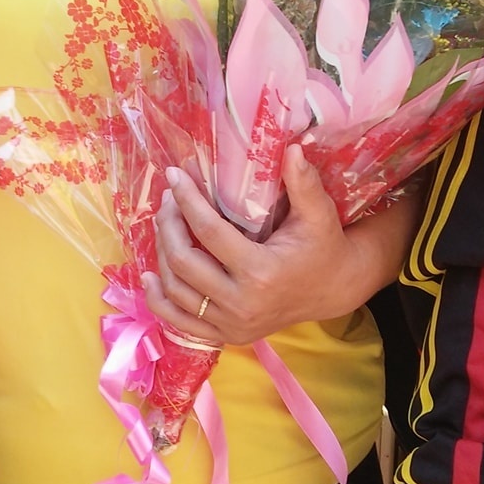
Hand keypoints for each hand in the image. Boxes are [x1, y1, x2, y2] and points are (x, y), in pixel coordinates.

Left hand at [144, 146, 360, 346]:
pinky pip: (179, 322)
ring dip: (162, 254)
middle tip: (169, 198)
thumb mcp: (318, 214)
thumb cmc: (323, 245)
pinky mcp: (226, 336)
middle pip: (183, 262)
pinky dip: (159, 299)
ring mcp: (231, 325)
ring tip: (165, 224)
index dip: (188, 200)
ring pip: (175, 290)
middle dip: (169, 224)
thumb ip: (304, 182)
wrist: (333, 289)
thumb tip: (292, 148)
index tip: (175, 175)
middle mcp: (242, 304)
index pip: (209, 232)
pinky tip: (151, 274)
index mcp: (262, 273)